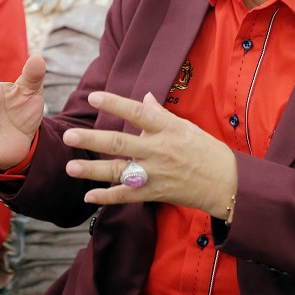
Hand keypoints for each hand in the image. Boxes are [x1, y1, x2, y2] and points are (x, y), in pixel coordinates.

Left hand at [64, 92, 237, 218]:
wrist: (225, 182)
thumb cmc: (207, 150)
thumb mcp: (185, 126)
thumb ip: (161, 114)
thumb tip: (144, 97)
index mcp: (166, 129)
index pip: (137, 113)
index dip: (115, 104)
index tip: (94, 97)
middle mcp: (158, 149)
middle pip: (120, 143)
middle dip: (92, 140)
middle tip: (69, 136)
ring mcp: (156, 173)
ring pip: (118, 171)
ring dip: (92, 170)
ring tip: (70, 167)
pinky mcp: (156, 192)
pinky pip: (127, 196)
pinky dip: (107, 197)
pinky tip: (89, 196)